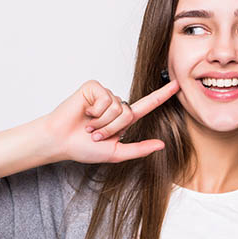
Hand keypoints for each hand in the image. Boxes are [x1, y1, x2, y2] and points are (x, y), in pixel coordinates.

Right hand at [45, 79, 179, 163]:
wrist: (60, 141)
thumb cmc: (83, 147)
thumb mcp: (115, 153)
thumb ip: (139, 149)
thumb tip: (162, 144)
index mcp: (123, 119)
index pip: (148, 105)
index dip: (163, 96)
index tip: (178, 85)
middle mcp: (115, 104)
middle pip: (129, 113)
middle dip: (112, 128)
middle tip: (95, 134)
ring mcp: (104, 95)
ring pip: (117, 107)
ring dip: (102, 121)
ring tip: (88, 125)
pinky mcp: (93, 88)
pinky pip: (105, 99)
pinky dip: (95, 111)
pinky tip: (84, 113)